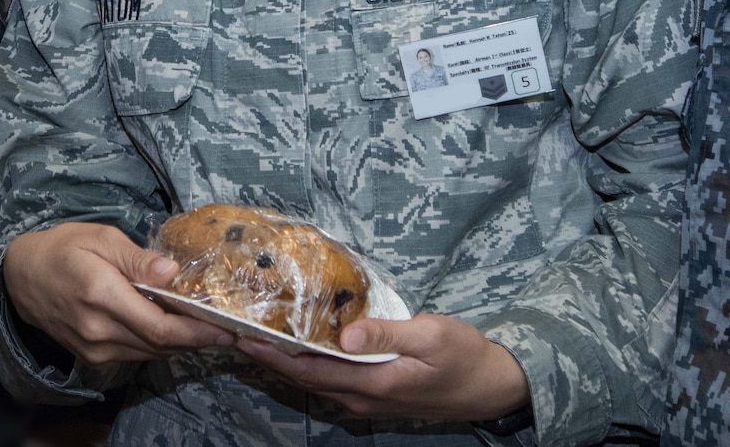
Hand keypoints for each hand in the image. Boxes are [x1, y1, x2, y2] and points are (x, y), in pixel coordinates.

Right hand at [3, 222, 232, 364]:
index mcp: (101, 295)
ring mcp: (95, 348)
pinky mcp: (93, 356)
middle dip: (197, 338)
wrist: (19, 279)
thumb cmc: (61, 249)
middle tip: (228, 329)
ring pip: (151, 353)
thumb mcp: (98, 237)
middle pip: (160, 344)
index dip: (197, 332)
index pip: (159, 326)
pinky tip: (174, 328)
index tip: (226, 328)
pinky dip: (158, 343)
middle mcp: (99, 330)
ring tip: (208, 328)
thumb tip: (171, 273)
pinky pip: (136, 353)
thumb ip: (136, 257)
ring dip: (181, 343)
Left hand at [237, 314, 528, 423]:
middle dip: (268, 357)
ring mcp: (369, 399)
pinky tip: (301, 345)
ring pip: (316, 381)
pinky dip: (310, 364)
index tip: (240, 335)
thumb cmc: (465, 356)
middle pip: (304, 378)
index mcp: (373, 383)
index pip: (308, 370)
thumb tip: (347, 335)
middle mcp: (363, 398)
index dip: (272, 355)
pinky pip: (332, 381)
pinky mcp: (377, 393)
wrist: (493, 387)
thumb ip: (388, 334)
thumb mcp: (432, 335)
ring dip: (286, 362)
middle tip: (236, 330)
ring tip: (258, 335)